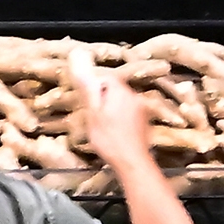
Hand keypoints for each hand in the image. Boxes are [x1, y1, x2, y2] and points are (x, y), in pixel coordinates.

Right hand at [72, 57, 160, 180]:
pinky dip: (120, 118)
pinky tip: (113, 133)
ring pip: (121, 101)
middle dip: (102, 98)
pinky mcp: (144, 121)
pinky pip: (128, 112)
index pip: (105, 77)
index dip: (93, 86)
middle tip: (92, 115)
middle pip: (114, 89)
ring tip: (102, 127)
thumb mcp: (92, 113)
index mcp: (120, 92)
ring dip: (111, 109)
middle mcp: (134, 96)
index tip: (86, 99)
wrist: (132, 162)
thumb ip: (87, 88)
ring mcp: (141, 109)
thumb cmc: (110, 140)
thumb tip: (79, 60)